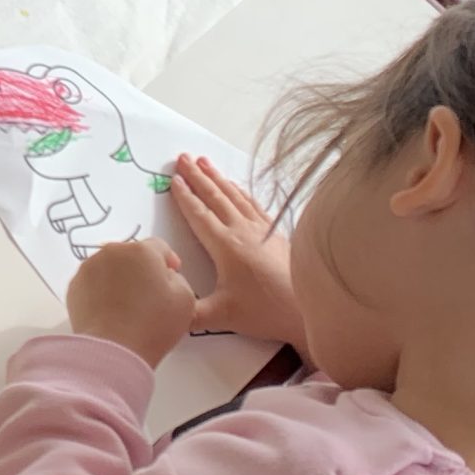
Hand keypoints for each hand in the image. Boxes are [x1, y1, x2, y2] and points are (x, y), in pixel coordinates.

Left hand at [65, 239, 195, 367]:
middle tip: (149, 294)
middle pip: (132, 255)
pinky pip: (93, 282)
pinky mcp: (74, 286)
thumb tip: (164, 276)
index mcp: (142, 251)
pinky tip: (109, 311)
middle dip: (142, 269)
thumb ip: (177, 278)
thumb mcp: (185, 299)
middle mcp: (112, 252)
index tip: (171, 273)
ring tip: (127, 304)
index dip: (168, 260)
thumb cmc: (154, 324)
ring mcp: (89, 267)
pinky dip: (101, 291)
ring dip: (120, 278)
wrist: (113, 349)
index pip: (159, 247)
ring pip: (110, 267)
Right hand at [171, 156, 304, 350]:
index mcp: (225, 246)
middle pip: (215, 197)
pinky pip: (253, 204)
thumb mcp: (222, 316)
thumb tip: (166, 309)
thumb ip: (189, 314)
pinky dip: (241, 191)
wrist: (308, 310)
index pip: (199, 215)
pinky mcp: (276, 233)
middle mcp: (242, 230)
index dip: (184, 196)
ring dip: (217, 177)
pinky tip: (236, 186)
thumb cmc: (265, 311)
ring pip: (234, 196)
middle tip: (182, 157)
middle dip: (196, 176)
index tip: (173, 179)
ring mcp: (261, 229)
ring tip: (204, 161)